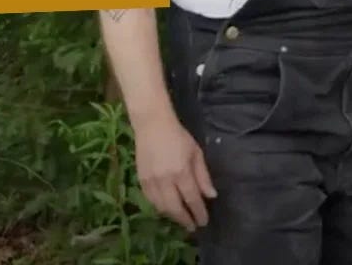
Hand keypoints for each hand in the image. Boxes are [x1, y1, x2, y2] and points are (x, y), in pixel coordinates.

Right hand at [134, 115, 216, 231]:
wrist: (152, 125)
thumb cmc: (178, 136)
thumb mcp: (196, 153)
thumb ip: (203, 176)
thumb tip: (211, 196)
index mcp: (181, 172)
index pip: (192, 199)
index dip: (199, 213)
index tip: (203, 221)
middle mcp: (165, 180)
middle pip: (175, 208)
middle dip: (185, 220)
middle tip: (192, 226)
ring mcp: (151, 181)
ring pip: (161, 207)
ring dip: (172, 216)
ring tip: (181, 218)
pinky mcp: (141, 180)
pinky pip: (150, 200)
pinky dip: (159, 207)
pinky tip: (166, 208)